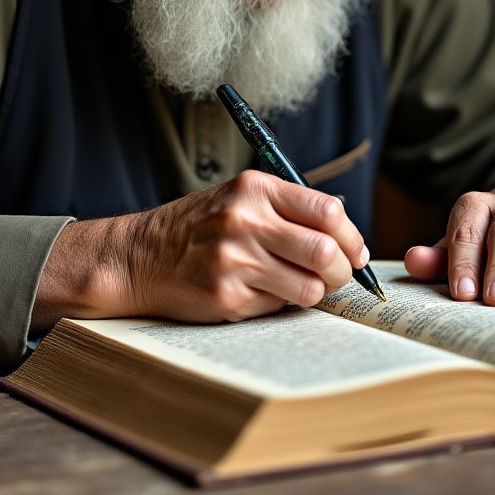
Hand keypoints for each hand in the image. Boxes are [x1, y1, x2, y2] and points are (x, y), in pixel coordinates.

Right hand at [32, 170, 368, 328]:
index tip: (354, 251)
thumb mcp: (240, 197)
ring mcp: (235, 260)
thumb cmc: (200, 226)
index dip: (351, 237)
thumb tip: (346, 239)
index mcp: (255, 188)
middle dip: (343, 271)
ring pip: (310, 287)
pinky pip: (279, 306)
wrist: (141, 255)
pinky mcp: (227, 296)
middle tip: (338, 276)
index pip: (329, 212)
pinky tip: (261, 291)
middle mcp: (245, 220)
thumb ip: (288, 209)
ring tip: (299, 285)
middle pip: (326, 252)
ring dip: (315, 292)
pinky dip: (281, 302)